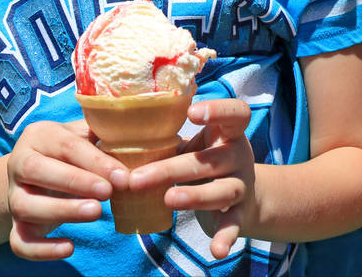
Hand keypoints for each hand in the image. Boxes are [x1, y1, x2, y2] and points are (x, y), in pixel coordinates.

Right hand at [6, 119, 128, 260]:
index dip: (95, 161)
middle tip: (108, 193)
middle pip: (37, 170)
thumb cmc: (74, 151)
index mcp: (39, 135)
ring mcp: (13, 196)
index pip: (66, 145)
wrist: (37, 175)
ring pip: (26, 206)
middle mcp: (19, 163)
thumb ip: (103, 134)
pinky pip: (20, 241)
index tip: (122, 177)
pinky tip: (70, 248)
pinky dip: (42, 250)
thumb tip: (133, 137)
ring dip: (62, 211)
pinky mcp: (15, 226)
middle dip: (75, 182)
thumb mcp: (85, 135)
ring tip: (97, 213)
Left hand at [127, 98, 255, 259]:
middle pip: (210, 160)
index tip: (191, 112)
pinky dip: (225, 238)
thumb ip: (170, 137)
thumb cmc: (207, 160)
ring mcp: (241, 184)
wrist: (246, 195)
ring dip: (194, 196)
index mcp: (229, 132)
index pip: (234, 113)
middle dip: (172, 169)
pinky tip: (216, 252)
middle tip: (136, 179)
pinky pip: (232, 225)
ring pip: (220, 190)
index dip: (216, 110)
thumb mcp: (198, 144)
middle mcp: (239, 156)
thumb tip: (116, 128)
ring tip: (167, 200)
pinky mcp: (240, 212)